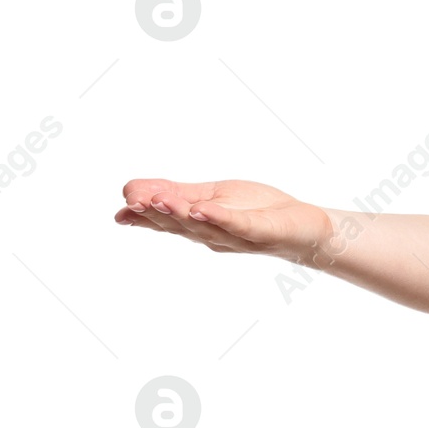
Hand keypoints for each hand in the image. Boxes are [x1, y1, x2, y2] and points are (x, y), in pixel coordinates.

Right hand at [115, 178, 334, 264]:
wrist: (305, 226)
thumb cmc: (258, 210)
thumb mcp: (212, 197)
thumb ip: (177, 194)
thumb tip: (131, 192)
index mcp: (199, 225)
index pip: (165, 220)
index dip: (143, 214)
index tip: (123, 207)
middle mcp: (212, 235)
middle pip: (178, 225)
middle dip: (155, 212)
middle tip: (132, 200)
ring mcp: (237, 235)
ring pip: (203, 226)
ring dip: (180, 213)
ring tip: (160, 201)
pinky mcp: (262, 232)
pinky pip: (238, 225)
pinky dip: (219, 218)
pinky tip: (203, 210)